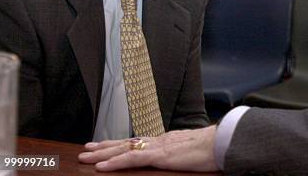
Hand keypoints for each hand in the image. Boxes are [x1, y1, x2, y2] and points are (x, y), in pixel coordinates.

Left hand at [78, 126, 218, 171]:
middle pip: (126, 142)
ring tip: (85, 156)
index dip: (119, 143)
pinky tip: (102, 166)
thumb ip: (179, 153)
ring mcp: (158, 147)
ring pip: (124, 149)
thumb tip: (176, 158)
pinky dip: (115, 162)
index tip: (105, 145)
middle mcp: (158, 141)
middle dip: (104, 146)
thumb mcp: (191, 152)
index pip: (137, 141)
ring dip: (103, 153)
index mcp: (166, 141)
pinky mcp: (160, 155)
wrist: (222, 142)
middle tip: (86, 149)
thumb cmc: (212, 148)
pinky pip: (133, 159)